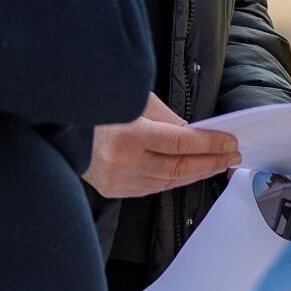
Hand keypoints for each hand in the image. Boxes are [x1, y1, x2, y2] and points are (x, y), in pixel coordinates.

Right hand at [83, 94, 241, 198]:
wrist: (58, 127)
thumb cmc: (99, 107)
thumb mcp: (136, 101)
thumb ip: (167, 119)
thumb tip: (195, 133)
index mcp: (128, 134)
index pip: (180, 142)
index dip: (209, 143)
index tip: (230, 141)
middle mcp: (123, 162)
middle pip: (178, 167)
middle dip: (210, 161)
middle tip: (232, 155)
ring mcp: (117, 180)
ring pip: (168, 182)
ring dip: (196, 173)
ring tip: (218, 164)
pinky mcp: (112, 190)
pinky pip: (152, 188)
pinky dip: (174, 181)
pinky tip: (190, 173)